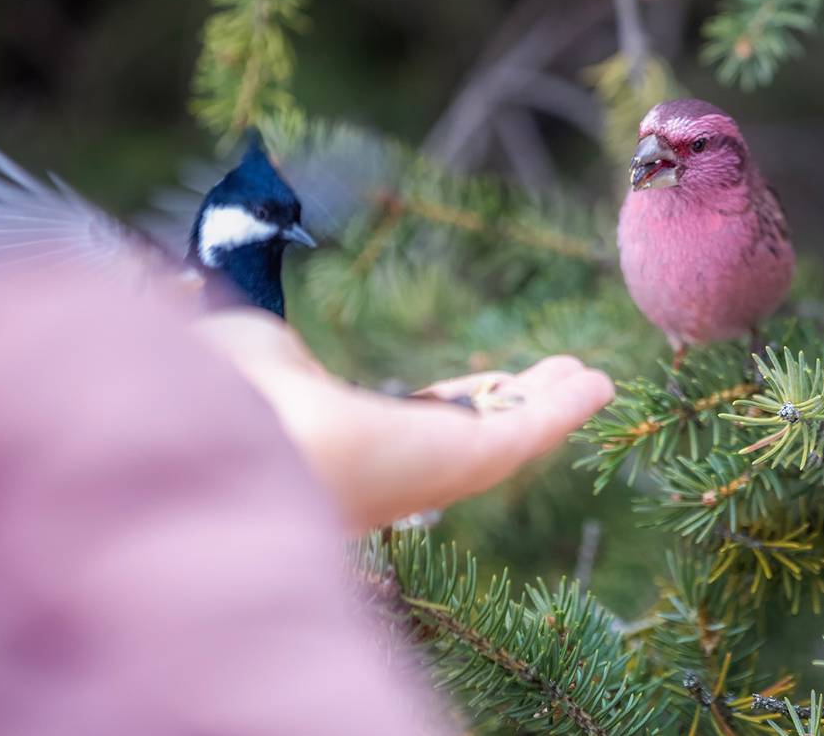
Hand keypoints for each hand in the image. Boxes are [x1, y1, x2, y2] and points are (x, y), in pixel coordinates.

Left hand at [190, 310, 613, 530]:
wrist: (232, 427)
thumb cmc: (224, 396)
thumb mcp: (259, 354)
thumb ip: (286, 355)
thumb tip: (288, 351)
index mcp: (345, 449)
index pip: (414, 427)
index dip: (456, 403)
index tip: (484, 382)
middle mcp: (395, 473)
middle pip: (475, 437)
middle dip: (517, 404)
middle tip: (556, 378)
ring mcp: (434, 472)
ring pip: (510, 437)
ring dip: (553, 406)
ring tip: (590, 377)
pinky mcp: (465, 462)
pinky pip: (530, 432)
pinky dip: (568, 407)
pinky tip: (599, 382)